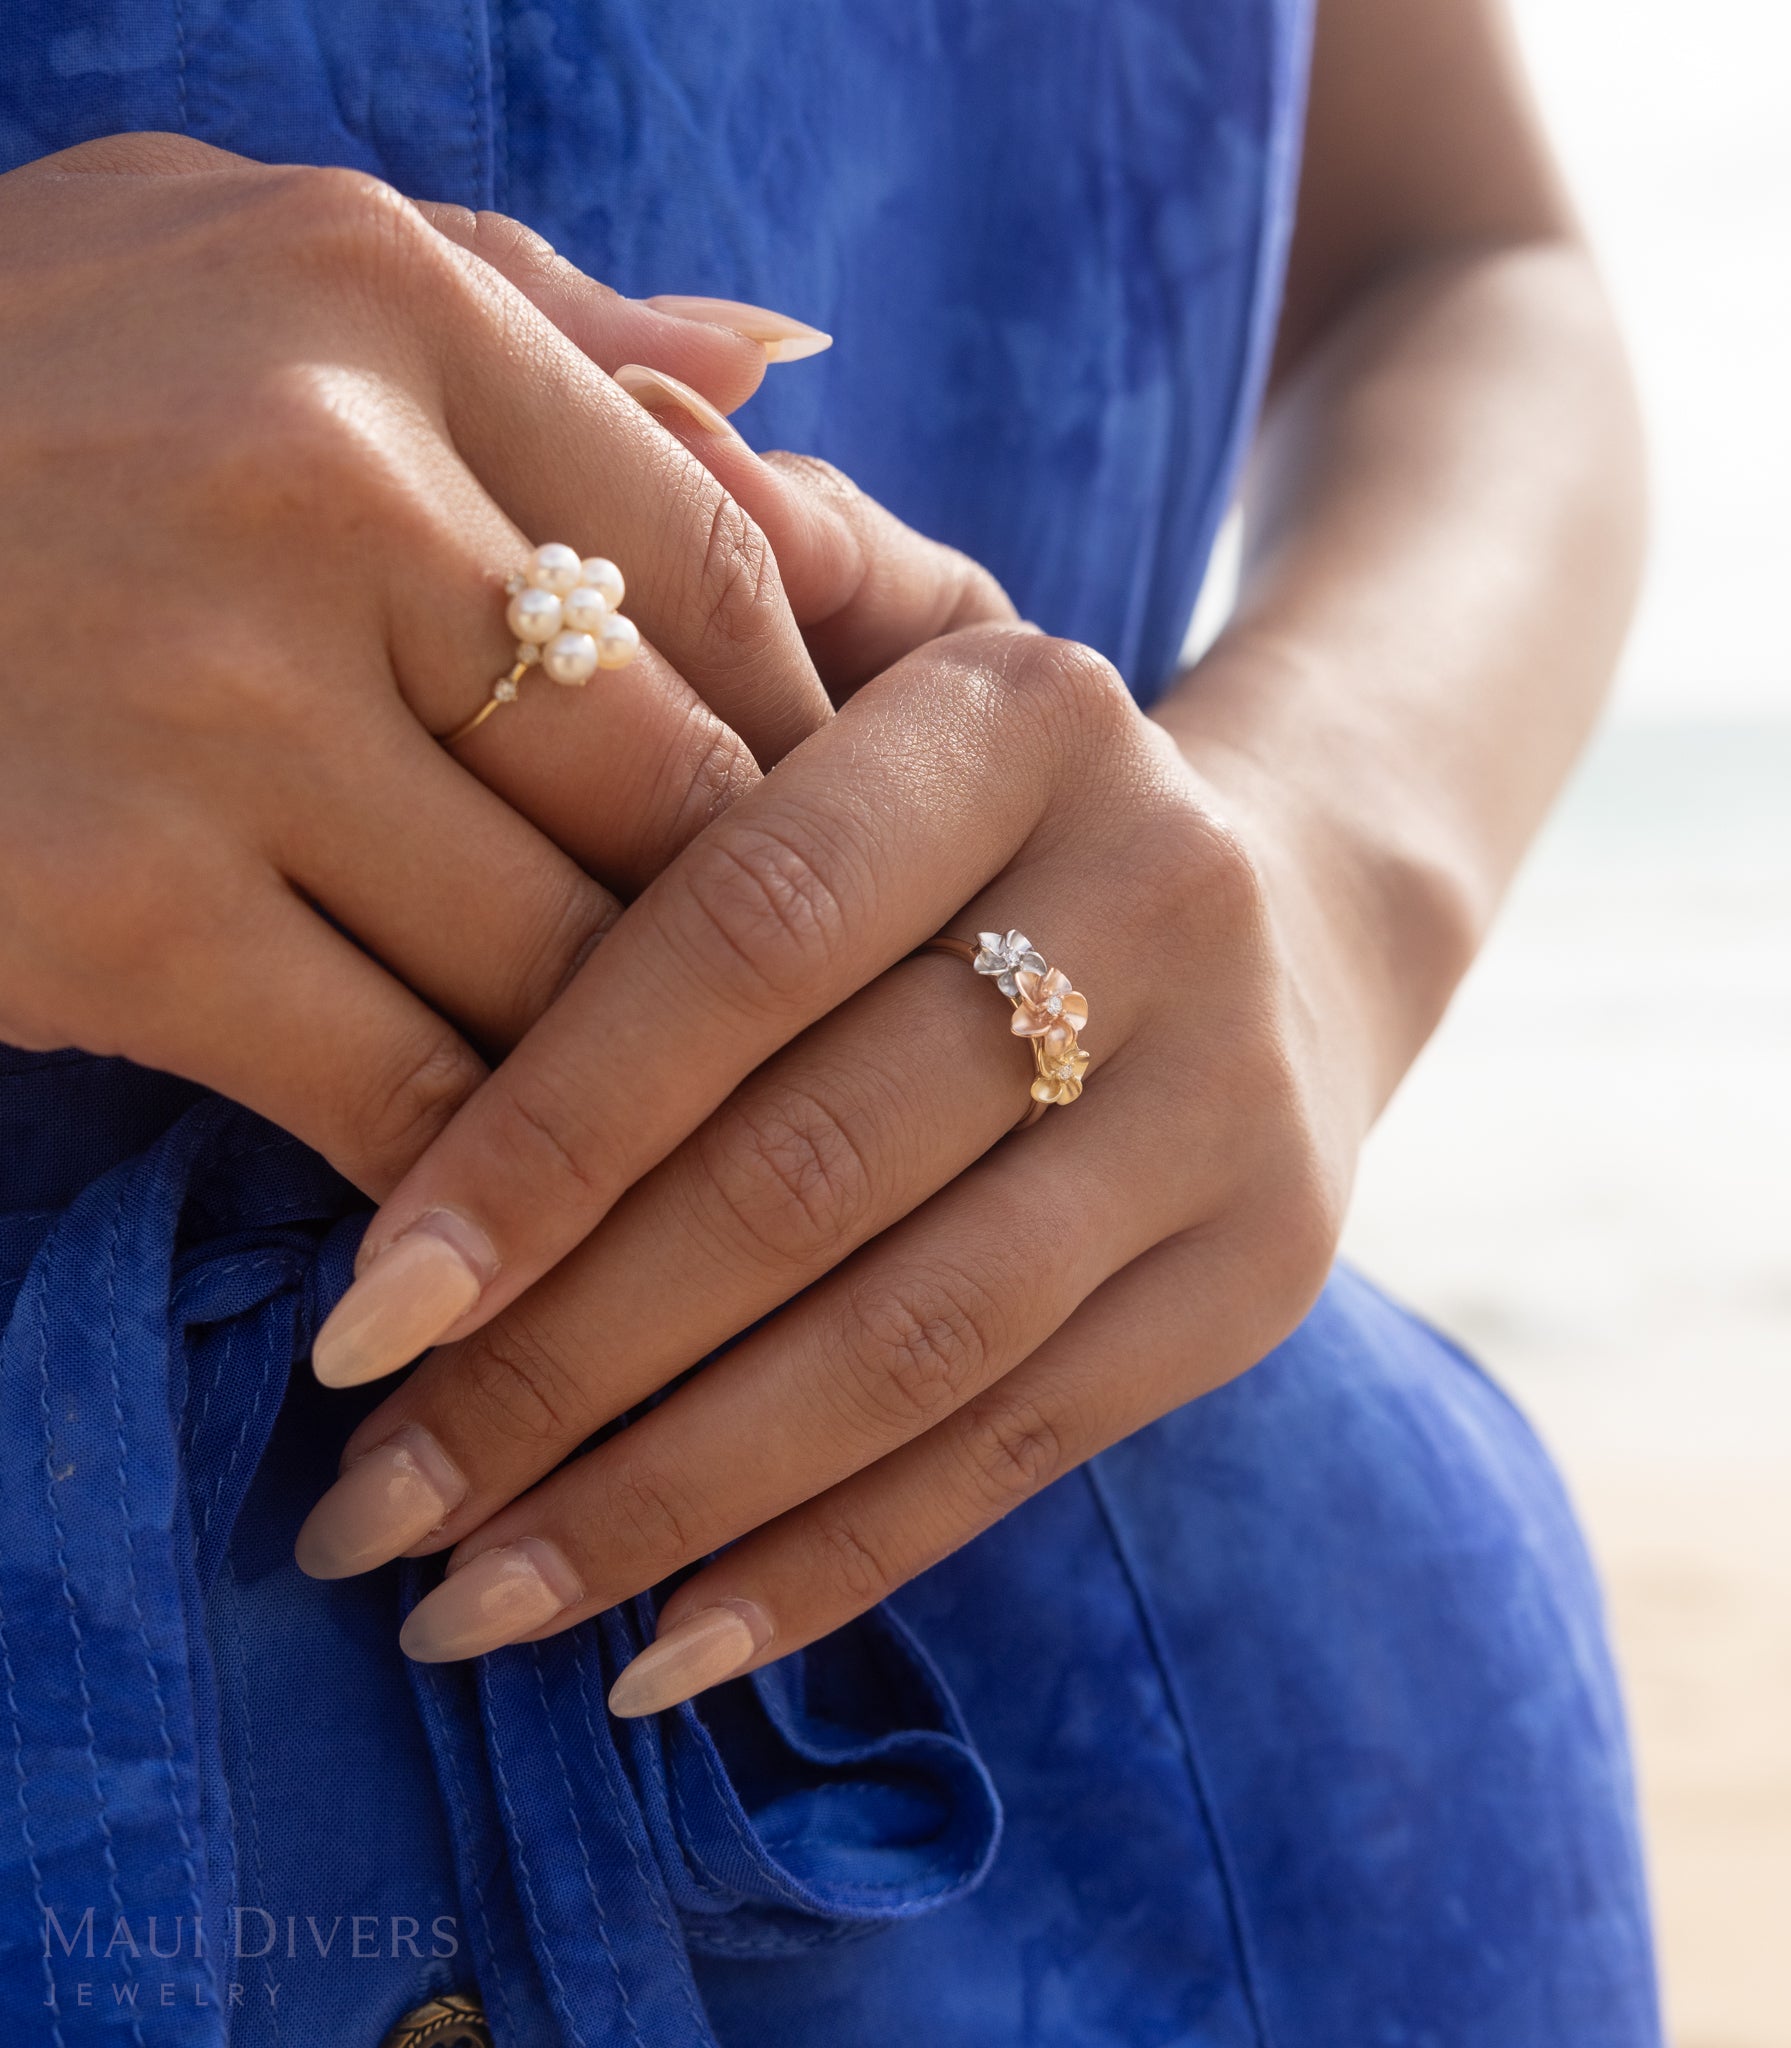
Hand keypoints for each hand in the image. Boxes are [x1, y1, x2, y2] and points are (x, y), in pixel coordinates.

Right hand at [0, 133, 1006, 1193]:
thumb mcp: (243, 256)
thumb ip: (535, 308)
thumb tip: (788, 365)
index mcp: (386, 304)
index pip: (728, 572)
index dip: (811, 745)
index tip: (829, 845)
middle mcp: (318, 479)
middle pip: (679, 789)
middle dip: (738, 941)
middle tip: (773, 1033)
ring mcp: (207, 700)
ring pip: (569, 965)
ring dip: (624, 1081)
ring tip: (653, 1134)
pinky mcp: (96, 906)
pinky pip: (406, 1095)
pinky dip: (474, 1179)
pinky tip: (481, 1209)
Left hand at [297, 626, 1369, 1714]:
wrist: (1299, 904)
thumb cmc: (1002, 790)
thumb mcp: (911, 639)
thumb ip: (768, 569)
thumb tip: (635, 440)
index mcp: (1033, 716)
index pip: (740, 938)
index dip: (541, 1136)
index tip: (358, 1316)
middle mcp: (1164, 900)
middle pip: (811, 1176)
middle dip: (568, 1364)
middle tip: (367, 1503)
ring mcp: (1235, 1108)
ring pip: (909, 1346)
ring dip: (670, 1497)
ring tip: (471, 1604)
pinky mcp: (1261, 1275)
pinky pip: (1015, 1447)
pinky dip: (830, 1559)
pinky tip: (661, 1648)